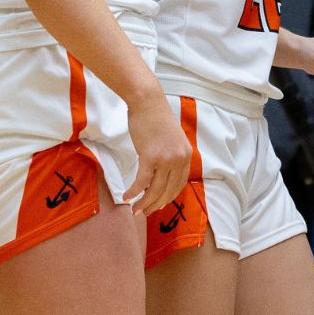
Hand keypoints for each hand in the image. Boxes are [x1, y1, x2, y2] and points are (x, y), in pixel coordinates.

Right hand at [122, 92, 191, 215]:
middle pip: (168, 190)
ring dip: (144, 202)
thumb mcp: (171, 140)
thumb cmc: (155, 118)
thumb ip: (170, 156)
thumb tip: (160, 174)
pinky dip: (134, 192)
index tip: (159, 204)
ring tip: (135, 210)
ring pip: (155, 189)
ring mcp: (166, 159)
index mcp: (186, 155)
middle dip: (156, 204)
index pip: (180, 184)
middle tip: (145, 212)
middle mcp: (179, 159)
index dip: (169, 197)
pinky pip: (142, 182)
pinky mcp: (151, 157)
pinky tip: (126, 197)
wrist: (148, 102)